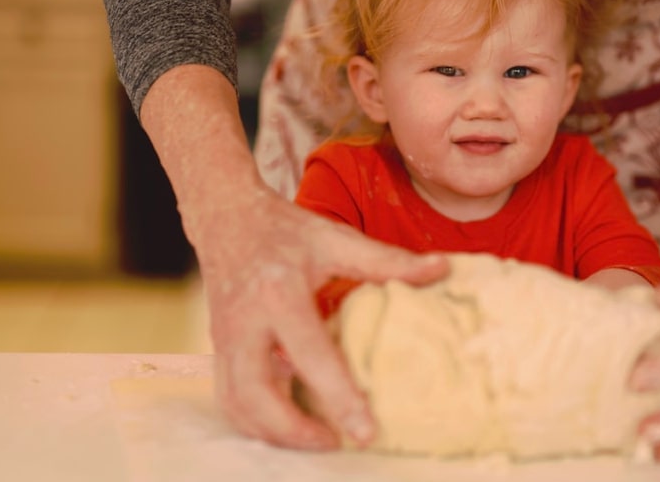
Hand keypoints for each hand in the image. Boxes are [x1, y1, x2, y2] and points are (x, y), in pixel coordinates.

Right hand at [191, 186, 448, 450]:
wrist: (227, 217)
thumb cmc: (285, 229)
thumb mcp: (336, 238)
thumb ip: (389, 260)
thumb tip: (442, 269)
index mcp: (278, 293)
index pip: (309, 354)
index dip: (338, 395)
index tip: (365, 429)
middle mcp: (244, 322)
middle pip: (256, 395)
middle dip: (293, 432)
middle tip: (337, 442)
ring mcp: (224, 339)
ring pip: (236, 405)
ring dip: (273, 433)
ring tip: (317, 440)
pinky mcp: (217, 349)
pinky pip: (228, 398)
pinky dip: (254, 422)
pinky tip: (287, 424)